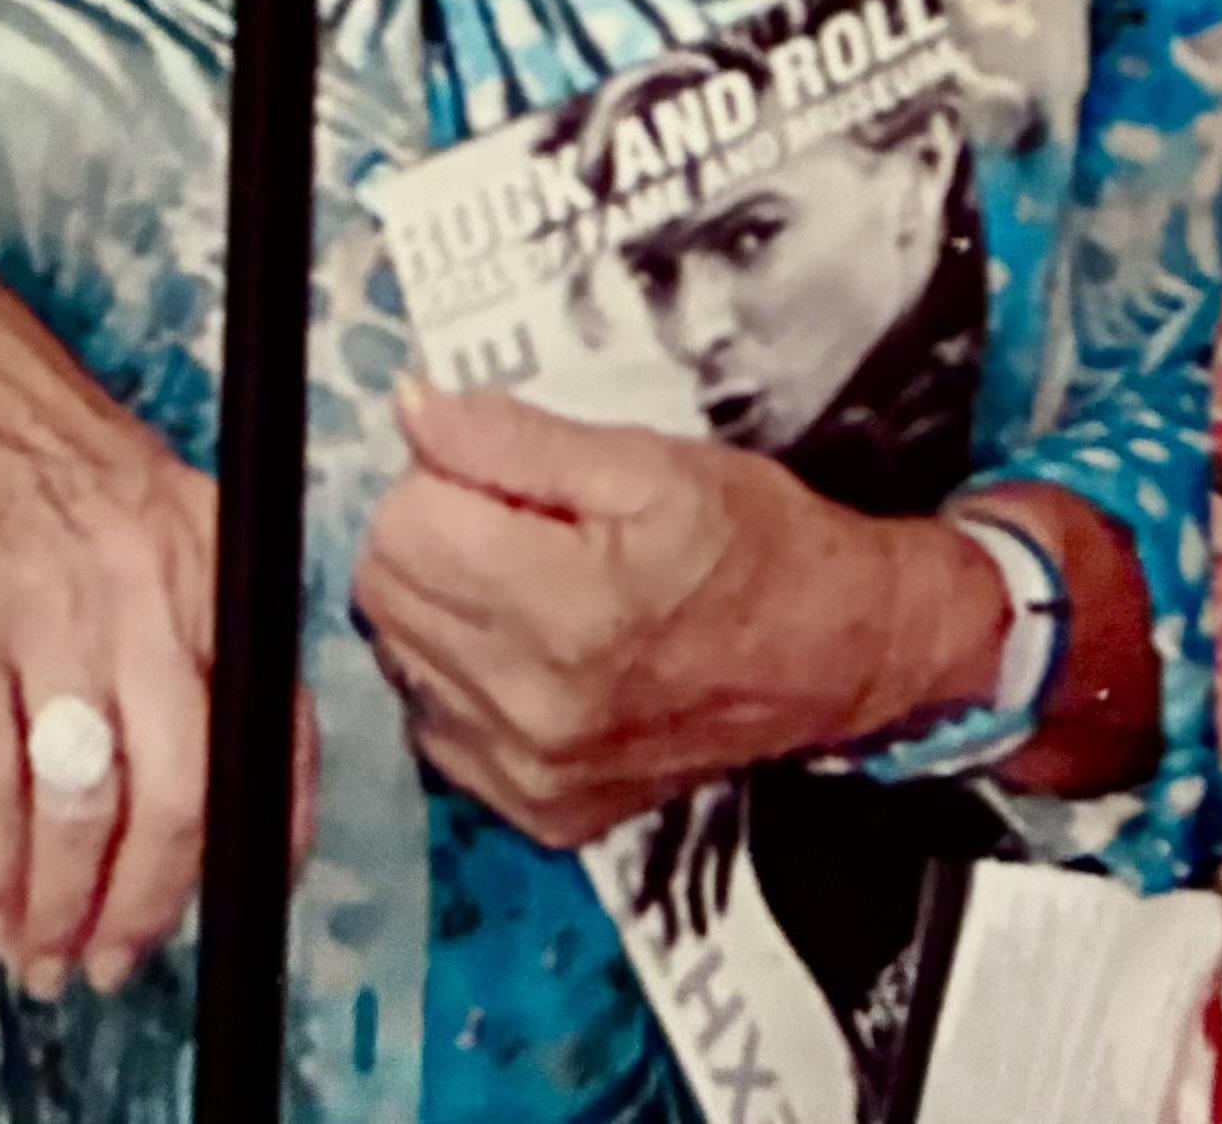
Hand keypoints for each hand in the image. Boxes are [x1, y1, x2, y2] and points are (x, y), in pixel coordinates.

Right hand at [0, 228, 278, 999]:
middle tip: (118, 958)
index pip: (270, 721)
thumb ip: (192, 620)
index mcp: (213, 550)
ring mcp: (50, 596)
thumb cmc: (33, 444)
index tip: (230, 904)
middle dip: (150, 900)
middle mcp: (148, 576)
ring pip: (81, 799)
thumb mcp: (151, 507)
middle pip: (180, 786)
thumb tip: (221, 770)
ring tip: (40, 950)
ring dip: (59, 903)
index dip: (256, 839)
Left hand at [348, 379, 994, 848]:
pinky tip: (540, 650)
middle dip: (440, 537)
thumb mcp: (652, 462)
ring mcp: (531, 771)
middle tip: (524, 525)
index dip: (448, 478)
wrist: (835, 655)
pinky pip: (441, 724)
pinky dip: (472, 677)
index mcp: (566, 609)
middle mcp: (535, 707)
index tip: (504, 477)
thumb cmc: (758, 548)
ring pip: (403, 658)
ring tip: (539, 586)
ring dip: (451, 609)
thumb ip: (518, 439)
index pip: (401, 524)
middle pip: (386, 593)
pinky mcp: (536, 809)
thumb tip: (418, 412)